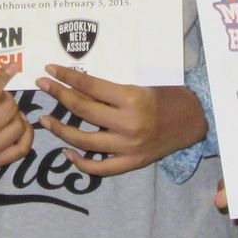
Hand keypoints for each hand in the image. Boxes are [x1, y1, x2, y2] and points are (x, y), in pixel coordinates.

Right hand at [0, 61, 32, 169]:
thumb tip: (8, 71)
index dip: (4, 76)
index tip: (11, 67)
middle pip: (8, 109)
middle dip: (7, 97)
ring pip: (18, 126)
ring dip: (15, 114)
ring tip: (5, 110)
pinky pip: (22, 148)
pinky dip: (25, 134)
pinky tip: (17, 123)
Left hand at [35, 65, 206, 175]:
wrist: (195, 121)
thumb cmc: (170, 96)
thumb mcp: (142, 85)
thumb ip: (113, 90)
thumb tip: (77, 86)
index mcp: (132, 98)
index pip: (90, 86)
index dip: (66, 77)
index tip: (50, 70)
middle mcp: (128, 123)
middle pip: (82, 110)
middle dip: (58, 96)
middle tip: (42, 87)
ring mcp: (129, 146)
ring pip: (84, 140)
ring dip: (60, 130)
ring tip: (46, 120)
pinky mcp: (132, 163)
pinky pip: (100, 168)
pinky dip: (81, 163)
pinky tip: (67, 152)